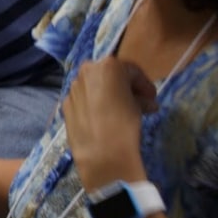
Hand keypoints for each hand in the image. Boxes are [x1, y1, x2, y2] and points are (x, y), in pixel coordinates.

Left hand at [62, 58, 154, 191]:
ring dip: (109, 96)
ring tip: (124, 113)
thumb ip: (138, 96)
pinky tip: (104, 120)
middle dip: (126, 89)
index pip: (131, 70)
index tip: (152, 97)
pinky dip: (94, 106)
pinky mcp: (65, 104)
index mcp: (107, 65)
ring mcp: (73, 88)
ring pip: (95, 87)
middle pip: (110, 76)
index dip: (144, 84)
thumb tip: (142, 101)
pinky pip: (84, 101)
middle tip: (140, 103)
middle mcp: (86, 71)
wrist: (101, 151)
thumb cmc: (125, 122)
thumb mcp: (139, 104)